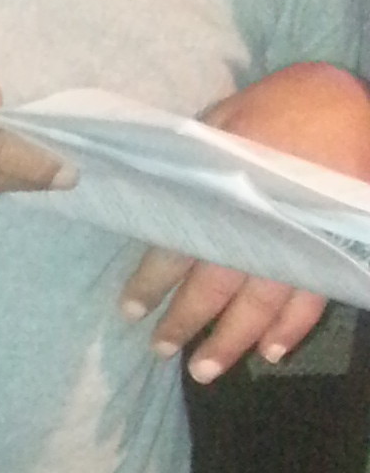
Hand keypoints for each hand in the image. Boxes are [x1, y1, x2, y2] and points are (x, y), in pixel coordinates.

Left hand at [121, 63, 369, 381]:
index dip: (152, 281)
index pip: (179, 246)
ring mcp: (299, 242)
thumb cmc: (277, 107)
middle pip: (215, 286)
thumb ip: (189, 161)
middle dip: (186, 321)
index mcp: (225, 193)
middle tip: (161, 350)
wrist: (342, 103)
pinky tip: (271, 352)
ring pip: (261, 305)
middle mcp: (259, 226)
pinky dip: (293, 328)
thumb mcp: (222, 122)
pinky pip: (314, 298)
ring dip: (232, 340)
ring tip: (205, 369)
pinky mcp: (333, 248)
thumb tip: (148, 192)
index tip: (130, 309)